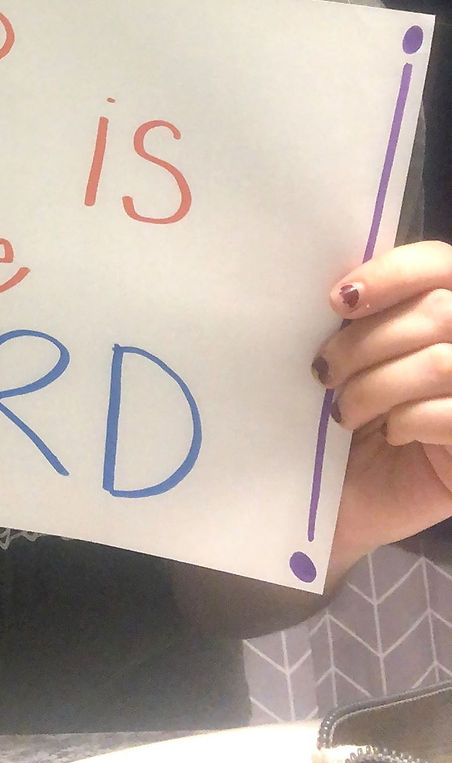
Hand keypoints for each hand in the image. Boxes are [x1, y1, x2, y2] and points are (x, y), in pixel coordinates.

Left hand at [313, 241, 451, 570]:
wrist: (344, 499)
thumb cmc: (344, 418)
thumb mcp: (350, 359)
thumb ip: (361, 317)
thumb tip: (343, 288)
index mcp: (445, 308)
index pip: (440, 263)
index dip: (393, 273)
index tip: (339, 301)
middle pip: (440, 311)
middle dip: (368, 339)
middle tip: (324, 370)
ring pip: (441, 363)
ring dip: (377, 384)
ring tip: (342, 409)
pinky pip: (447, 414)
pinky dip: (407, 420)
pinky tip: (389, 432)